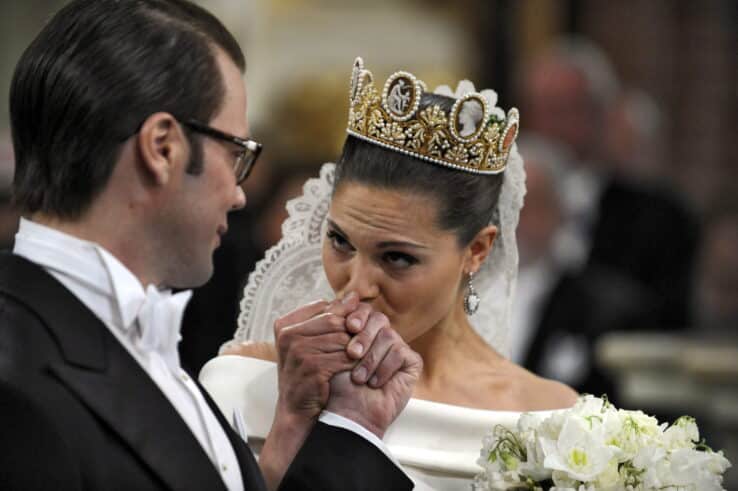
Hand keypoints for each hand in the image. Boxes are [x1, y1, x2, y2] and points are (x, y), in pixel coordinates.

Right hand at [260, 293, 371, 488]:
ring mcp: (299, 351)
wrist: (297, 413)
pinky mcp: (314, 367)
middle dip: (353, 330)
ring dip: (358, 346)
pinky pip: (346, 357)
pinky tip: (363, 366)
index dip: (344, 314)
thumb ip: (326, 321)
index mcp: (285, 325)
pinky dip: (358, 361)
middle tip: (368, 337)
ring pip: (343, 338)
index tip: (356, 323)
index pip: (323, 308)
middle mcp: (289, 335)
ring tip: (367, 352)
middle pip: (335, 321)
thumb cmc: (305, 376)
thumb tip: (353, 297)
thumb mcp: (308, 344)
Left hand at [326, 312, 422, 438]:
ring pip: (389, 336)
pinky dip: (385, 368)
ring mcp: (397, 349)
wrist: (349, 412)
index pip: (365, 310)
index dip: (358, 315)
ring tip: (359, 378)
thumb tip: (348, 296)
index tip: (349, 327)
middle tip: (352, 353)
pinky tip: (375, 383)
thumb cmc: (338, 385)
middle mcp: (381, 337)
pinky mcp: (412, 363)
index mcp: (363, 330)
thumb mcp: (333, 351)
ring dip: (371, 358)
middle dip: (364, 336)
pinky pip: (402, 352)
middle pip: (379, 319)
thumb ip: (339, 323)